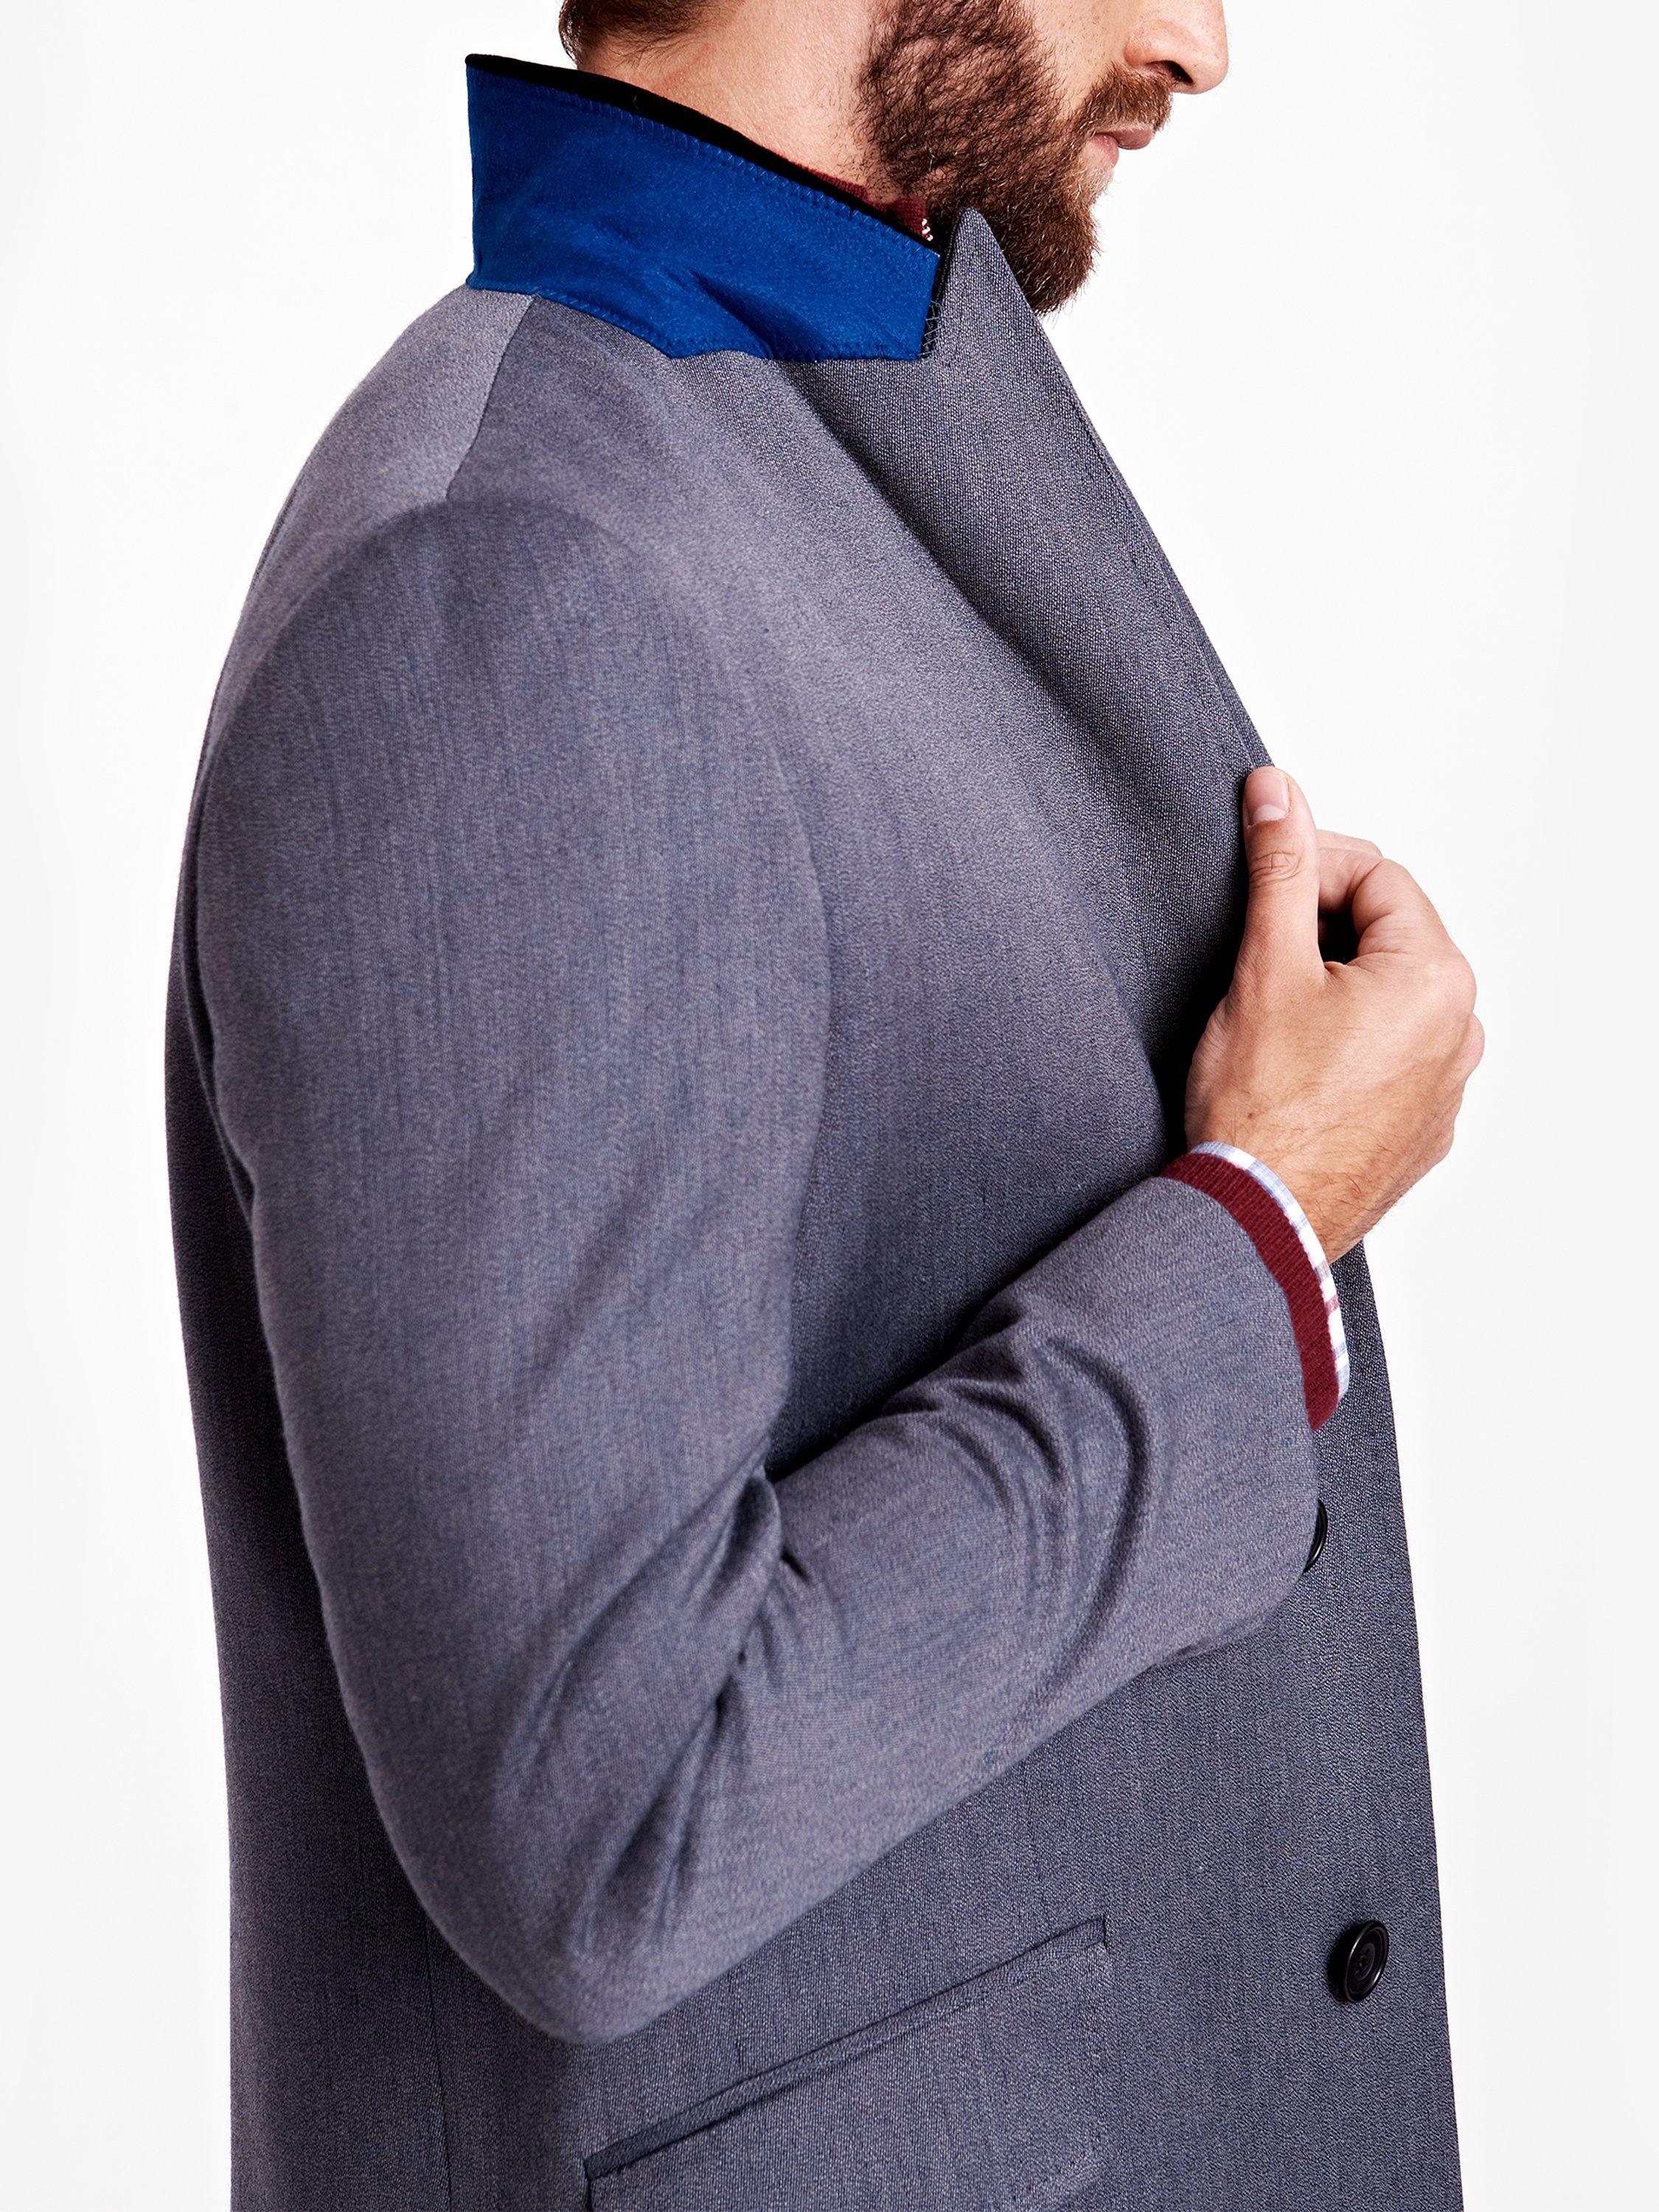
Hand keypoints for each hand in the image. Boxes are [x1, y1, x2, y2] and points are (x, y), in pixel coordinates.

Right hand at [1184, 766, 1483, 1259]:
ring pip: (1389, 998)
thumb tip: (1278, 793)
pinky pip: (1391, 1057)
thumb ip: (1279, 869)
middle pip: (1389, 934)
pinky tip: (1292, 1067)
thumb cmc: (1260, 1110)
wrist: (1259, 1221)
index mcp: (1435, 977)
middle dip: (1321, 928)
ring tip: (1268, 1016)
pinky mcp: (1422, 1132)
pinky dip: (1347, 1044)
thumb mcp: (1264, 966)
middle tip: (1254, 953)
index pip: (1376, 875)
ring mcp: (1447, 1088)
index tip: (1257, 886)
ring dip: (1334, 986)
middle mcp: (1461, 1031)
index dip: (1308, 868)